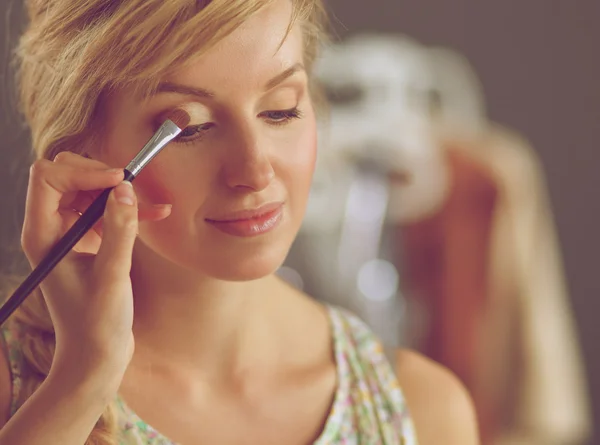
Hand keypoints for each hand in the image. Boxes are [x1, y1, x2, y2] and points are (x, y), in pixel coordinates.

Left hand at [20, 152, 170, 377]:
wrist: (95, 355)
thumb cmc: (96, 323)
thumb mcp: (112, 275)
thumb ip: (119, 229)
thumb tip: (126, 189)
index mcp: (43, 235)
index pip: (49, 179)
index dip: (83, 172)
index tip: (119, 181)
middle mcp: (51, 229)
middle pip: (66, 176)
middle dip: (101, 176)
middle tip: (133, 189)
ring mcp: (69, 234)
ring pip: (89, 190)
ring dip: (119, 192)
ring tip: (152, 205)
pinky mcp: (88, 242)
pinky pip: (105, 211)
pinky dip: (129, 210)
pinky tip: (157, 214)